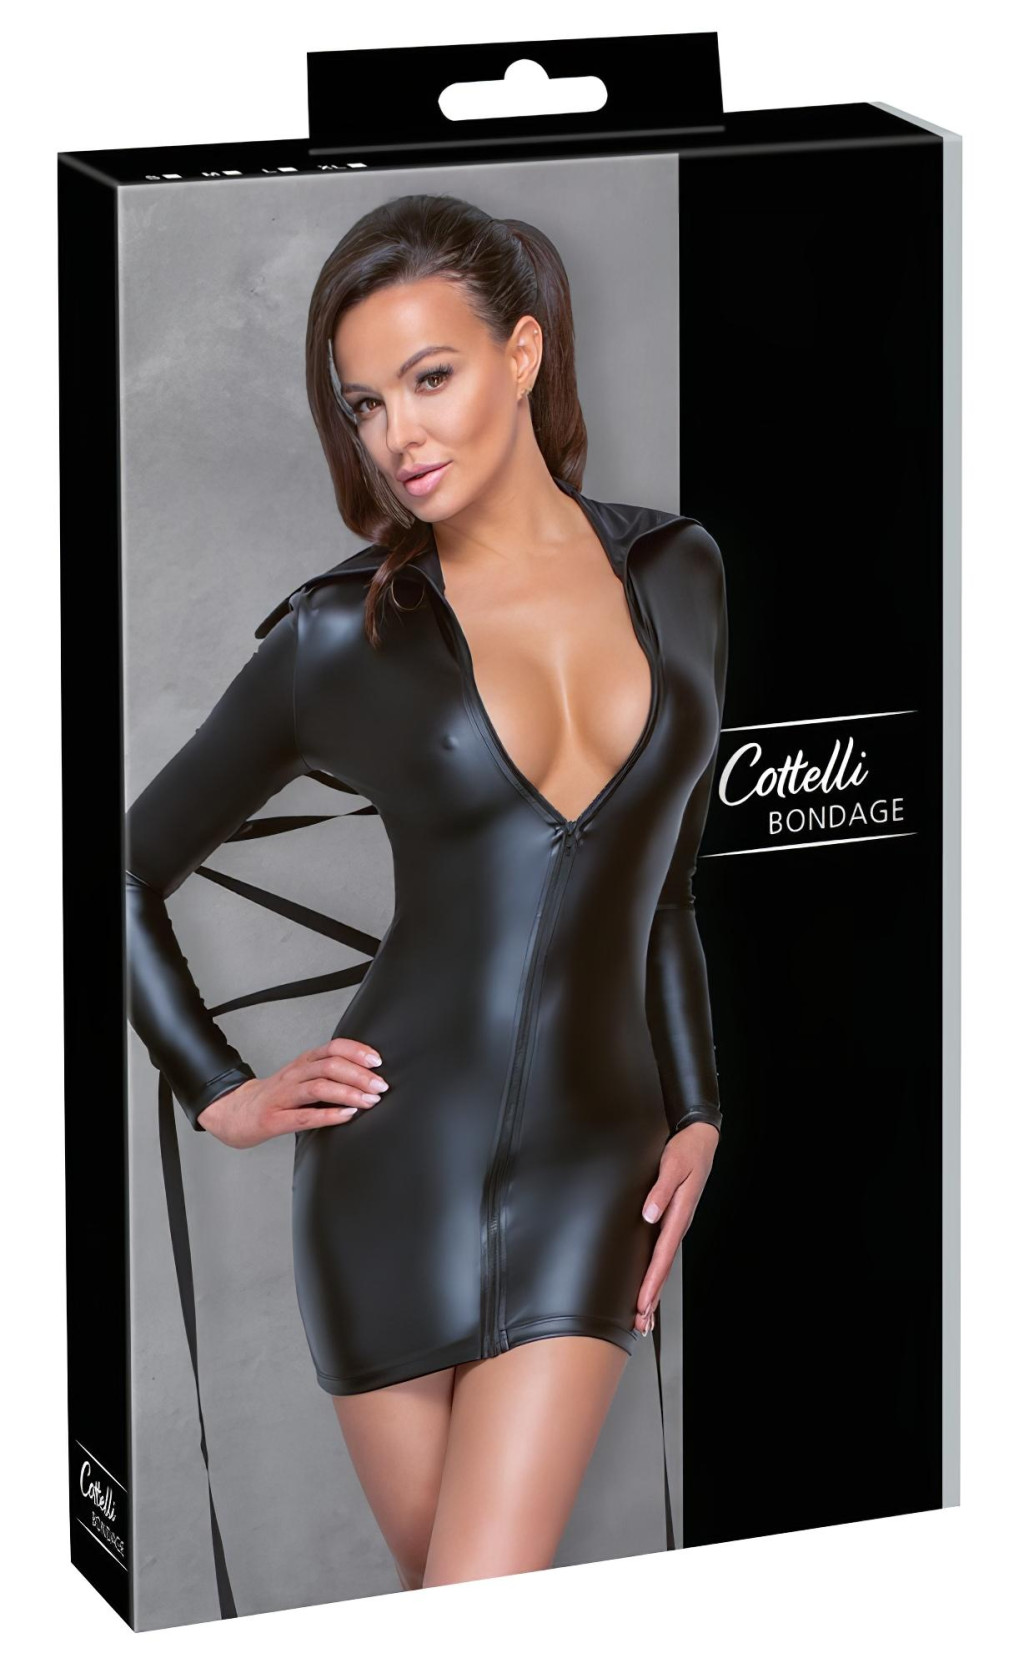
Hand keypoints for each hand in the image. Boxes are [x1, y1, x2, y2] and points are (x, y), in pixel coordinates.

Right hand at [196, 1037, 389, 1148]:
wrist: (233, 1113)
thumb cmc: (273, 1098)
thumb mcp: (300, 1078)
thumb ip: (327, 1075)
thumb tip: (366, 1076)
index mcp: (302, 1063)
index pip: (332, 1047)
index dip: (357, 1051)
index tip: (377, 1061)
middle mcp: (293, 1075)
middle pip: (329, 1066)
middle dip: (359, 1075)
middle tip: (380, 1085)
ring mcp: (282, 1097)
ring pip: (319, 1087)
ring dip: (349, 1093)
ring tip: (369, 1100)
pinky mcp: (274, 1119)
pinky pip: (304, 1116)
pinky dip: (329, 1115)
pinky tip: (347, 1116)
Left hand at [633, 1122, 719, 1332]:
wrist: (699, 1140)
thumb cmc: (685, 1151)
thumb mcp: (672, 1165)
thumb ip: (661, 1190)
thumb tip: (650, 1214)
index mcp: (679, 1215)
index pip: (662, 1256)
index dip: (651, 1282)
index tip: (641, 1303)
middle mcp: (678, 1224)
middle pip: (662, 1268)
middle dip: (651, 1297)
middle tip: (640, 1324)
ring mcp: (676, 1224)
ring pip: (662, 1263)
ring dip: (652, 1289)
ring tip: (643, 1316)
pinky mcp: (672, 1219)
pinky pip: (661, 1251)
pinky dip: (654, 1271)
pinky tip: (649, 1282)